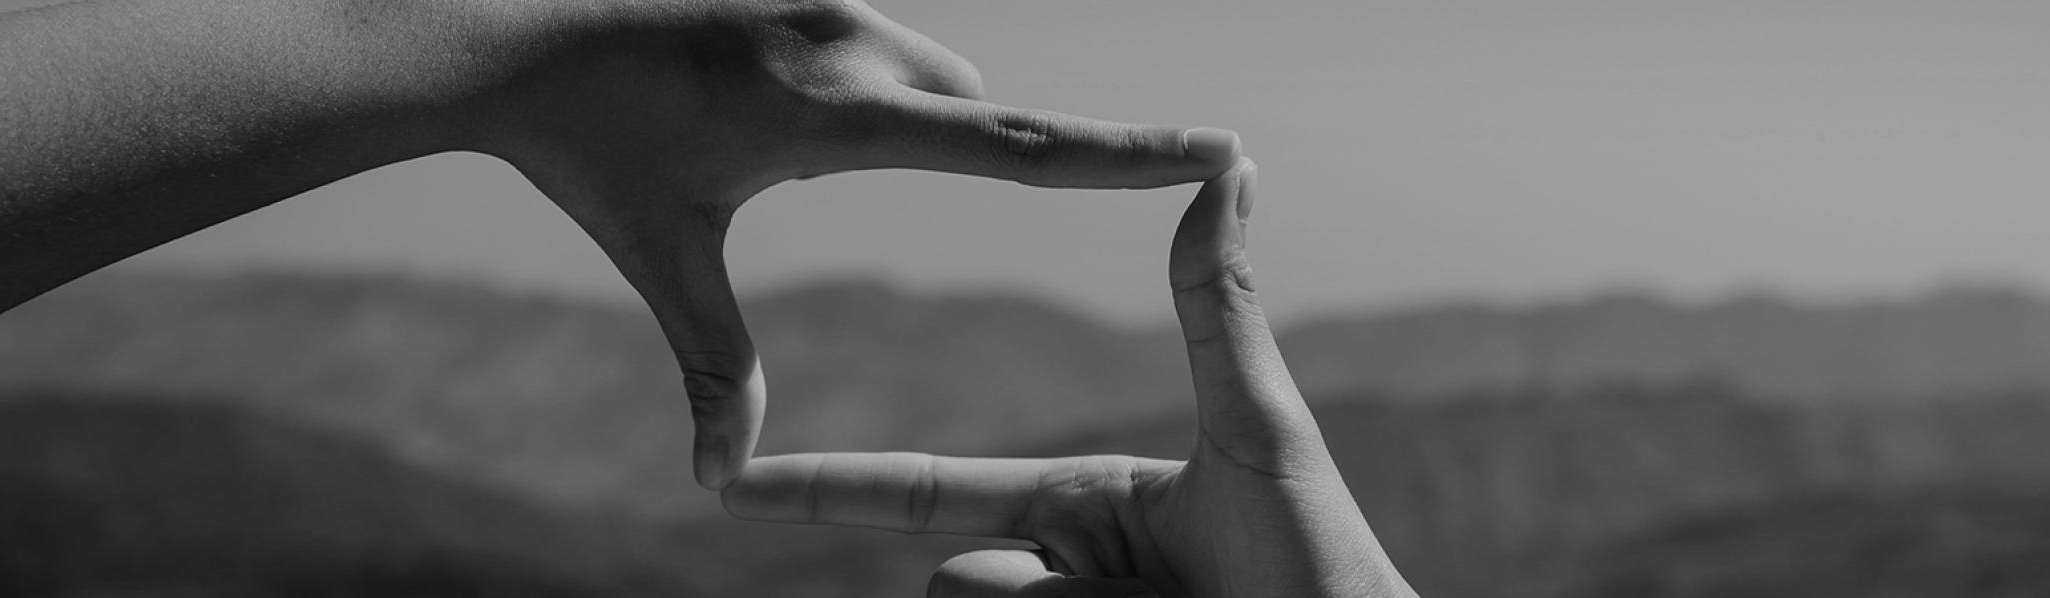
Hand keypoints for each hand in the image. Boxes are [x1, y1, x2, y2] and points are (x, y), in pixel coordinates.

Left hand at [478, 0, 1243, 488]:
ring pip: (940, 78)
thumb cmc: (592, 153)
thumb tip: (719, 481)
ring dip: (916, 123)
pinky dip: (872, 88)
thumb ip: (714, 364)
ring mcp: (838, 2)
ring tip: (779, 150)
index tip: (1218, 148)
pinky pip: (891, 44)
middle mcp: (855, 43)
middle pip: (984, 116)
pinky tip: (764, 107)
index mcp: (837, 118)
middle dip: (973, 165)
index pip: (1016, 146)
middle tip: (823, 185)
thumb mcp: (665, 259)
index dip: (1126, 158)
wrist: (519, 34)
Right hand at [720, 162, 1418, 597]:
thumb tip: (1224, 167)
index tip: (733, 483)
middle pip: (963, 575)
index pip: (929, 492)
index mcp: (1079, 506)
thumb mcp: (1256, 426)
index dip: (827, 487)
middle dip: (1029, 594)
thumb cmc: (1316, 554)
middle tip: (1149, 595)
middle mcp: (1061, 575)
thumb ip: (1213, 305)